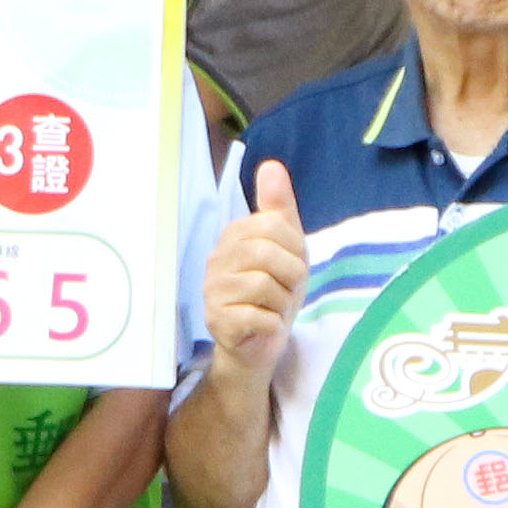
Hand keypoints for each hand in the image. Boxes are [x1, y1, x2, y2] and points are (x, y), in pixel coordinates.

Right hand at [199, 159, 306, 371]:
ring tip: (275, 308)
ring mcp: (212, 290)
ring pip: (263, 286)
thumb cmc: (275, 291)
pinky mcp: (217, 320)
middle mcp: (217, 259)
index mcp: (234, 235)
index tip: (291, 266)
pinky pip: (257, 315)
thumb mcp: (287, 246)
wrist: (259, 342)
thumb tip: (271, 165)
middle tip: (286, 290)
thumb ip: (279, 206)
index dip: (295, 249)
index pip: (273, 225)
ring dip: (281, 302)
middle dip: (290, 276)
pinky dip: (272, 323)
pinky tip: (265, 325)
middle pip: (267, 254)